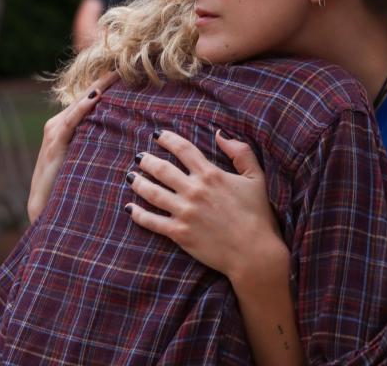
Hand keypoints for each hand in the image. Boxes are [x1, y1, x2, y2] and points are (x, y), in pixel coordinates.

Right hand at [27, 71, 119, 222]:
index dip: (108, 85)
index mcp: (69, 126)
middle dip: (106, 80)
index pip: (91, 100)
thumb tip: (128, 137)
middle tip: (127, 65)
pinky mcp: (54, 143)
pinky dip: (83, 108)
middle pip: (87, 96)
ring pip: (80, 104)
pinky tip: (96, 97)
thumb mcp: (90, 160)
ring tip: (116, 73)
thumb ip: (102, 145)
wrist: (45, 209)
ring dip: (98, 87)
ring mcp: (55, 131)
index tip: (127, 71)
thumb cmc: (71, 187)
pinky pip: (71, 121)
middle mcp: (59, 124)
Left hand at [126, 130, 287, 282]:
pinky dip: (137, 214)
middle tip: (139, 157)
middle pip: (161, 169)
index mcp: (211, 174)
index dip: (167, 139)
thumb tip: (220, 134)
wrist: (254, 252)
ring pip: (151, 192)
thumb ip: (240, 152)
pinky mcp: (179, 233)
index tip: (157, 135)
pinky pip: (151, 221)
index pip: (183, 149)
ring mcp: (184, 212)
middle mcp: (194, 190)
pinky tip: (129, 208)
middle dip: (146, 160)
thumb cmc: (257, 214)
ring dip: (138, 182)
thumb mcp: (256, 177)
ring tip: (131, 177)